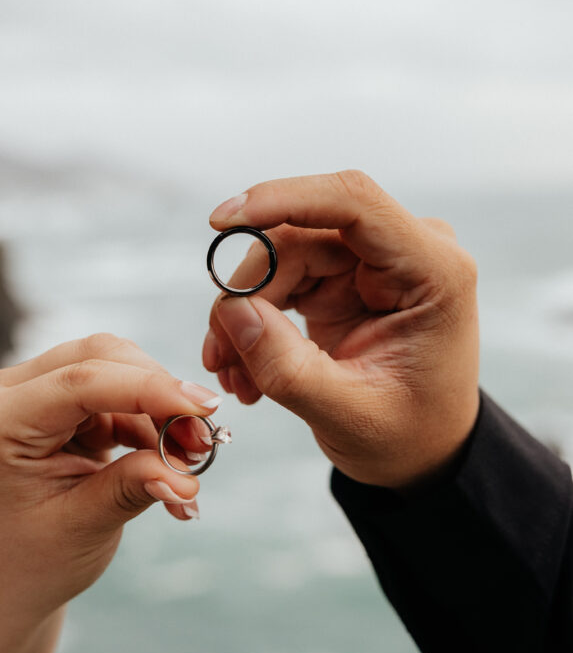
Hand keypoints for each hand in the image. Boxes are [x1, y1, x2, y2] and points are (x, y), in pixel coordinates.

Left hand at [0, 334, 220, 626]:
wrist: (12, 575)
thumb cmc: (34, 557)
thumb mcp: (81, 527)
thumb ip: (131, 490)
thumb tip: (185, 477)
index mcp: (1, 422)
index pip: (79, 382)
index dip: (148, 389)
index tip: (203, 408)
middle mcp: (14, 393)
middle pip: (103, 359)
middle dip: (161, 394)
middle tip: (203, 442)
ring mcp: (39, 392)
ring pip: (120, 370)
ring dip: (163, 413)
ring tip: (190, 462)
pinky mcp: (66, 402)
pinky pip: (124, 396)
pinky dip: (154, 427)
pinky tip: (173, 468)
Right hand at [202, 171, 478, 488]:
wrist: (424, 453)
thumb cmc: (408, 436)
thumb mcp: (347, 415)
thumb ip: (285, 366)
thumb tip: (231, 310)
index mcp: (433, 270)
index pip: (353, 202)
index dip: (283, 199)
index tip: (220, 221)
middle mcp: (406, 251)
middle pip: (302, 235)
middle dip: (249, 290)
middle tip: (220, 356)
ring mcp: (373, 260)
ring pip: (282, 255)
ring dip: (246, 311)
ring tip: (233, 375)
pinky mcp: (345, 276)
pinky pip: (282, 276)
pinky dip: (256, 318)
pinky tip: (245, 366)